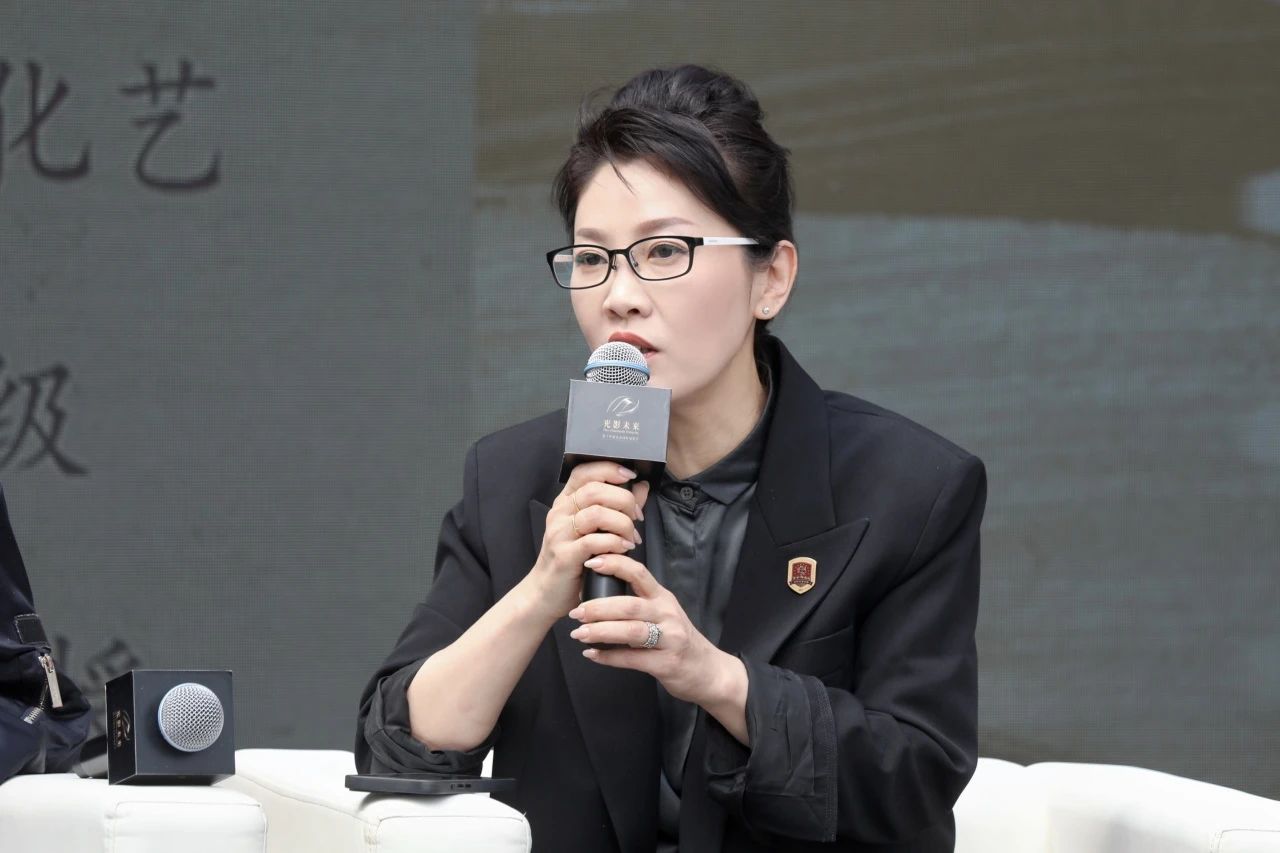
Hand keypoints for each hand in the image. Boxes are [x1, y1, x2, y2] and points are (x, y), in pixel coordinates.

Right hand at [526, 461, 650, 620]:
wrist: (545, 593)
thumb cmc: (572, 560)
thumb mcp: (594, 530)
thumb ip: (618, 506)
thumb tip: (641, 486)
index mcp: (565, 502)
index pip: (584, 471)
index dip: (609, 469)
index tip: (630, 476)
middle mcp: (560, 513)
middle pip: (596, 489)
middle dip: (625, 500)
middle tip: (637, 517)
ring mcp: (559, 533)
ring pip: (597, 513)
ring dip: (622, 524)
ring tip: (631, 537)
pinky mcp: (564, 555)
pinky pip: (593, 541)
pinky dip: (614, 543)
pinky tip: (623, 549)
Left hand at [566, 554, 737, 709]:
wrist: (708, 671)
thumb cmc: (678, 640)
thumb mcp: (664, 614)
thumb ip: (639, 603)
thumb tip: (599, 596)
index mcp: (663, 598)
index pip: (639, 573)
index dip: (614, 565)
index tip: (590, 561)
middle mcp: (668, 615)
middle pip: (630, 605)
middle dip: (599, 607)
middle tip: (576, 612)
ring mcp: (670, 639)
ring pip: (631, 632)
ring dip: (601, 632)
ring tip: (579, 634)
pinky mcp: (667, 664)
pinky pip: (633, 659)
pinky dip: (609, 657)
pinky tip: (592, 654)